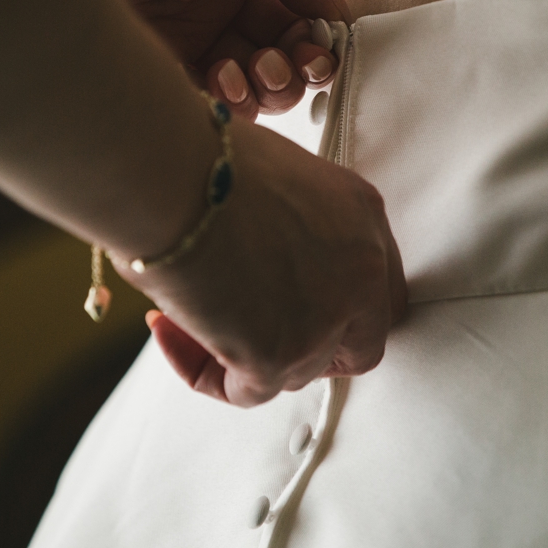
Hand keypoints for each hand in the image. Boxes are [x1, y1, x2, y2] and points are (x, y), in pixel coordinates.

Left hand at [47, 0, 346, 119]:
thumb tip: (334, 7)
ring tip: (253, 75)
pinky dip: (231, 106)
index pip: (290, 17)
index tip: (320, 48)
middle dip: (294, 68)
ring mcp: (180, 50)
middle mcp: (207, 14)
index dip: (312, 37)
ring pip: (249, 91)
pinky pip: (211, 109)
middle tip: (287, 66)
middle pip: (276, 59)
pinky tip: (221, 87)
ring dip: (267, 89)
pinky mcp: (154, 80)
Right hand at [126, 121, 407, 406]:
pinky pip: (246, 391)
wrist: (173, 174)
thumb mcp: (274, 173)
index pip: (378, 283)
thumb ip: (290, 218)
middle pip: (361, 342)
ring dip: (247, 352)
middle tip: (258, 332)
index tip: (297, 301)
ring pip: (301, 369)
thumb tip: (260, 246)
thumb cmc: (205, 156)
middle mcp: (360, 269)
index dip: (339, 303)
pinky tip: (168, 332)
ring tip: (186, 311)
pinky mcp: (279, 356)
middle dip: (314, 349)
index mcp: (362, 215)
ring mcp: (326, 317)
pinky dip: (205, 372)